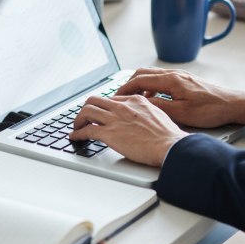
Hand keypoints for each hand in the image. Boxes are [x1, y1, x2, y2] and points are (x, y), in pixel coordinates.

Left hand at [69, 94, 187, 166]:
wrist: (169, 145)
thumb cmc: (167, 135)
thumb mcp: (157, 114)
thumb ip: (144, 111)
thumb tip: (139, 117)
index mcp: (134, 100)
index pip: (111, 99)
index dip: (102, 107)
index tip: (99, 113)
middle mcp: (122, 106)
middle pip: (94, 100)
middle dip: (86, 109)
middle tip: (84, 118)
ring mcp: (114, 119)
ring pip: (86, 112)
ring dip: (78, 120)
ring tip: (77, 127)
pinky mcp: (109, 134)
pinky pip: (86, 130)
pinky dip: (77, 133)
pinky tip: (75, 137)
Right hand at [116, 68, 244, 128]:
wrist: (232, 104)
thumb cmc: (211, 109)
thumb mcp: (181, 112)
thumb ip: (159, 106)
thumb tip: (141, 103)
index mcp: (171, 80)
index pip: (139, 80)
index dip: (124, 88)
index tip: (115, 96)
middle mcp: (174, 74)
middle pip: (143, 73)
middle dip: (129, 84)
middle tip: (120, 96)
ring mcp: (180, 75)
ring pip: (152, 74)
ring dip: (140, 84)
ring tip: (133, 98)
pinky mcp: (184, 79)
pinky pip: (161, 78)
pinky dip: (151, 86)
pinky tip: (153, 98)